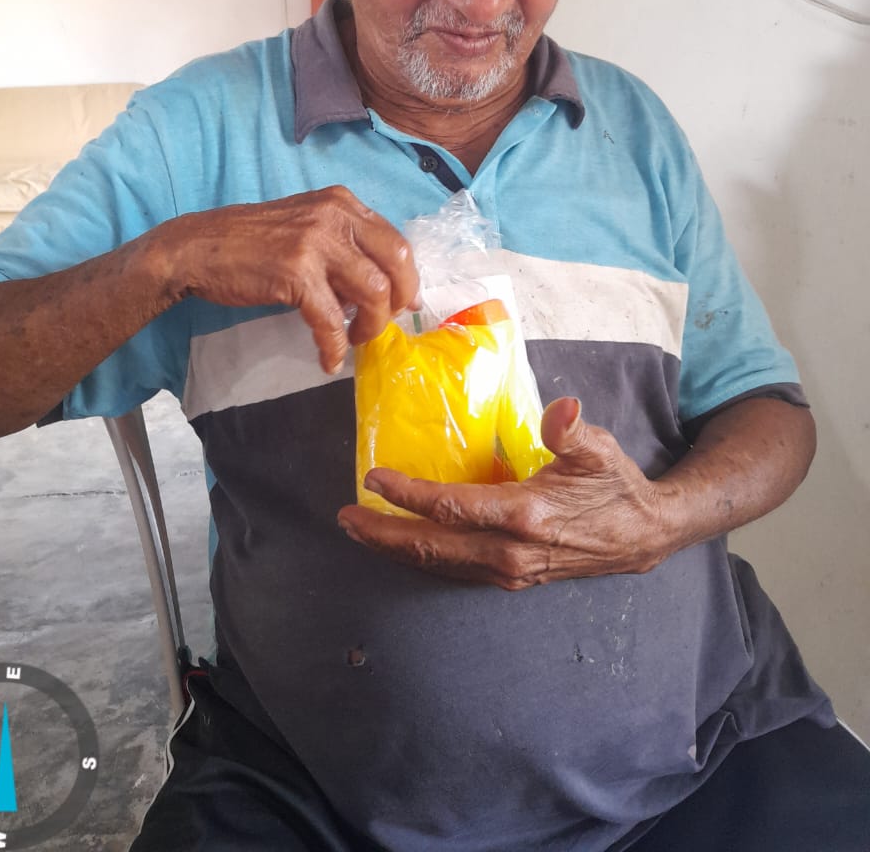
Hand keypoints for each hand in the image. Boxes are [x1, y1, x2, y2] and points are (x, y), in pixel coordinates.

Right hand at [160, 186, 418, 373]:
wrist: (197, 248)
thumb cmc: (251, 241)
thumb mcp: (306, 226)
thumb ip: (343, 244)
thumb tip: (380, 285)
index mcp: (341, 203)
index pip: (396, 241)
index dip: (407, 278)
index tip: (403, 303)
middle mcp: (335, 215)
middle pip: (397, 262)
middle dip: (399, 301)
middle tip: (384, 324)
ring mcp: (316, 242)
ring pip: (373, 292)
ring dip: (370, 326)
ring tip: (353, 340)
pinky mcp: (296, 273)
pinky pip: (331, 320)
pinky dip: (334, 346)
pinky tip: (328, 359)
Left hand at [337, 398, 670, 588]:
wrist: (643, 535)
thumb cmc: (616, 486)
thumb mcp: (600, 450)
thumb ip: (573, 431)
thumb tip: (561, 410)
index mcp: (524, 515)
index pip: (452, 508)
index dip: (409, 494)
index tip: (374, 478)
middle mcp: (510, 551)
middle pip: (432, 547)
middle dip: (384, 533)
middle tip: (346, 517)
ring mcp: (509, 572)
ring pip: (439, 565)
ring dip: (396, 549)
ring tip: (361, 530)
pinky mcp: (511, 579)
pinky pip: (455, 571)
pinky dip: (423, 559)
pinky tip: (404, 545)